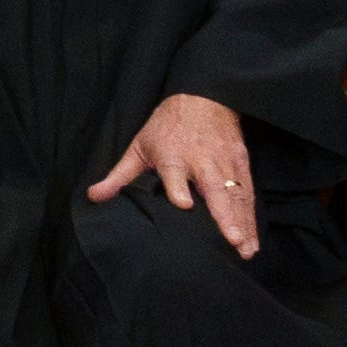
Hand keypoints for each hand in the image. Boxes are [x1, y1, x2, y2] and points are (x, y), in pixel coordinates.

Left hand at [87, 94, 261, 258]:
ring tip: (247, 250)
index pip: (175, 173)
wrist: (204, 96)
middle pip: (215, 187)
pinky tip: (253, 240)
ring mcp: (225, 162)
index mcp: (173, 155)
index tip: (183, 204)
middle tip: (233, 240)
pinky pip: (248, 193)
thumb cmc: (167, 125)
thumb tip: (94, 196)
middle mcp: (202, 160)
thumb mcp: (140, 145)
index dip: (178, 188)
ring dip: (243, 223)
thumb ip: (120, 174)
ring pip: (237, 195)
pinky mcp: (241, 163)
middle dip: (225, 214)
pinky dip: (251, 217)